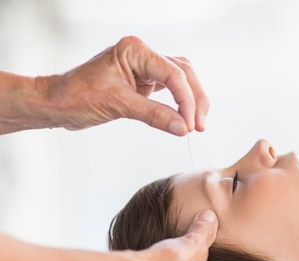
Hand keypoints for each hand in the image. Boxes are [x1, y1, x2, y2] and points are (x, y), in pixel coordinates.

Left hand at [47, 36, 208, 134]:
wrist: (57, 103)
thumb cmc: (76, 97)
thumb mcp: (118, 106)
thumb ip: (154, 115)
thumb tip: (183, 128)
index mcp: (134, 51)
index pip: (173, 73)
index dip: (186, 101)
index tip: (190, 125)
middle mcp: (142, 55)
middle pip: (184, 73)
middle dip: (195, 99)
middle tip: (199, 126)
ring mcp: (143, 67)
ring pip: (181, 80)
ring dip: (192, 101)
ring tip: (196, 124)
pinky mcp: (143, 81)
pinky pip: (171, 89)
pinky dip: (180, 104)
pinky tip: (185, 117)